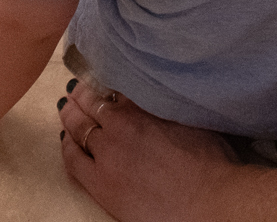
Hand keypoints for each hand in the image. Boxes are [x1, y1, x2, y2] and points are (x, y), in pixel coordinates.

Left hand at [59, 74, 241, 219]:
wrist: (207, 202)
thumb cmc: (210, 162)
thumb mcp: (190, 117)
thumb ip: (167, 101)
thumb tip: (160, 90)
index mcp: (142, 106)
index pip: (114, 85)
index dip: (103, 79)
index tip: (98, 74)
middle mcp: (119, 125)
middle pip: (91, 103)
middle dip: (82, 93)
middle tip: (76, 87)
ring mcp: (106, 155)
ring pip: (78, 128)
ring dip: (71, 115)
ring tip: (66, 107)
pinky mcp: (100, 184)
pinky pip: (73, 160)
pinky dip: (67, 146)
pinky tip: (66, 140)